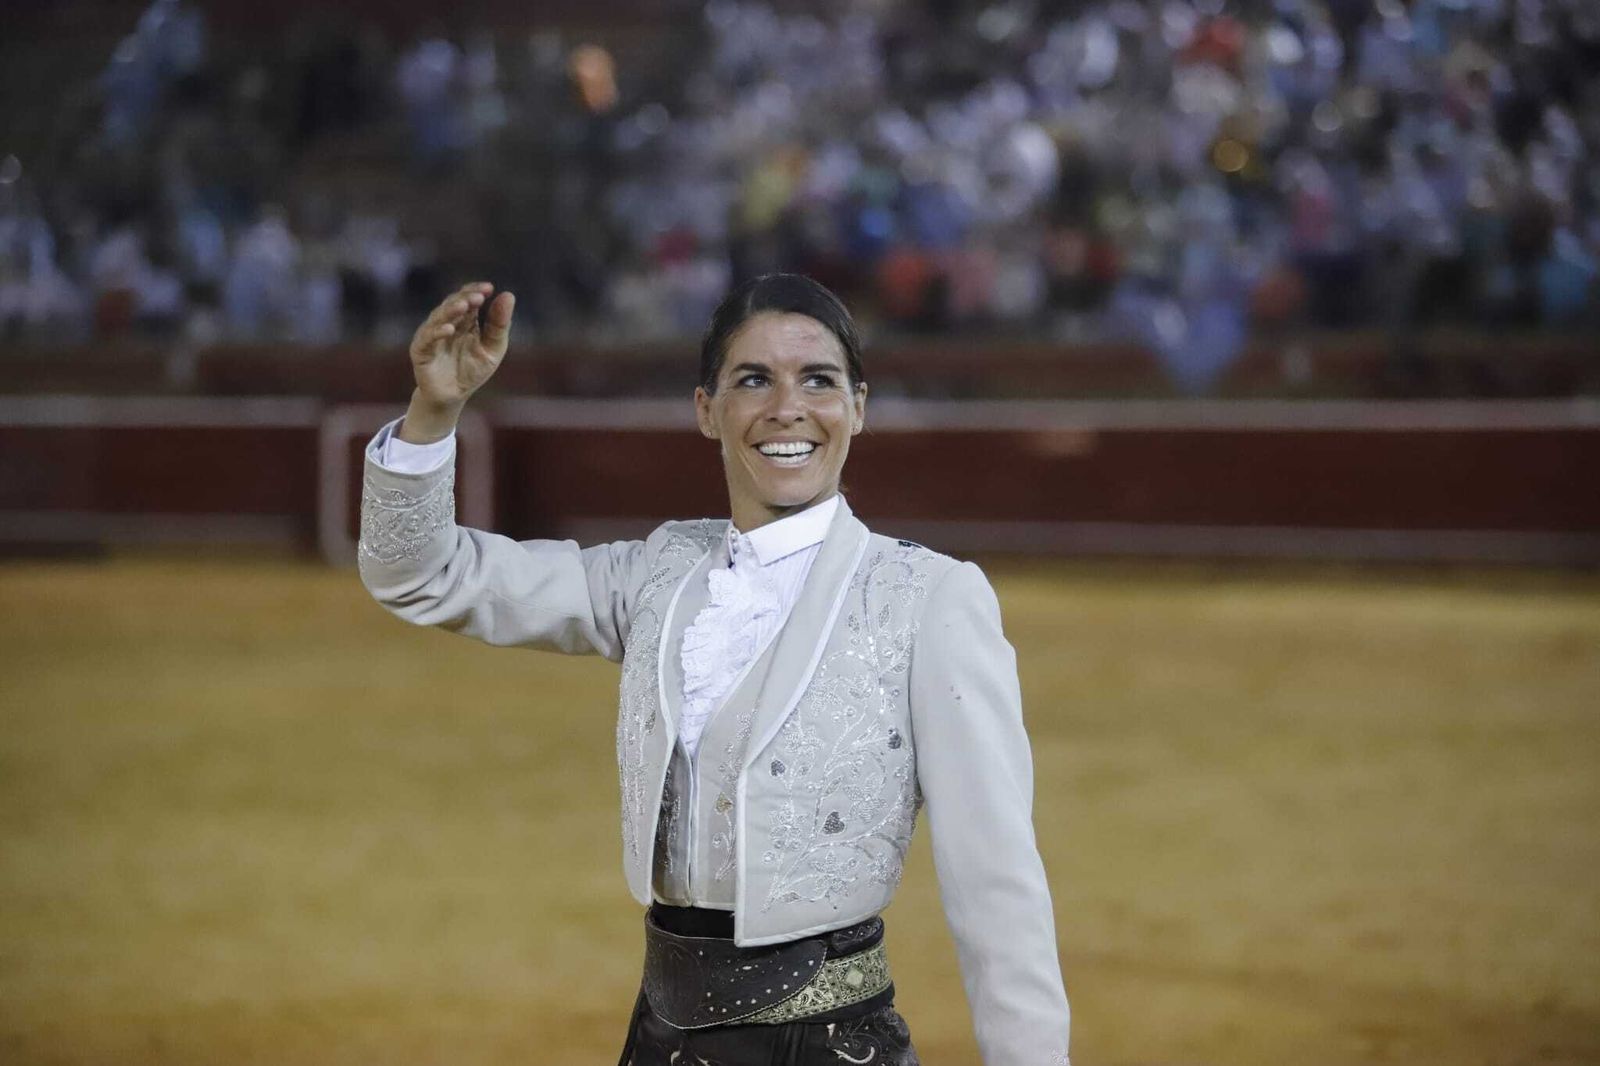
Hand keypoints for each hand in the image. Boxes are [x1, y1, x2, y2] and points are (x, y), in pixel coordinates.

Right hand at [400, 282, 515, 442]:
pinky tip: (449, 329)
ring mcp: (432, 335)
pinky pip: (427, 339)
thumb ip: (499, 324)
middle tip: (479, 296)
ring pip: (438, 317)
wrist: (453, 397)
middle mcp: (446, 323)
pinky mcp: (420, 351)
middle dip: (465, 298)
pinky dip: (437, 332)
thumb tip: (508, 295)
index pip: (468, 298)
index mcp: (465, 320)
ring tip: (464, 306)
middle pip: (453, 304)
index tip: (489, 288)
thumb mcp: (493, 348)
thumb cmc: (473, 371)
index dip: (476, 291)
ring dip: (451, 310)